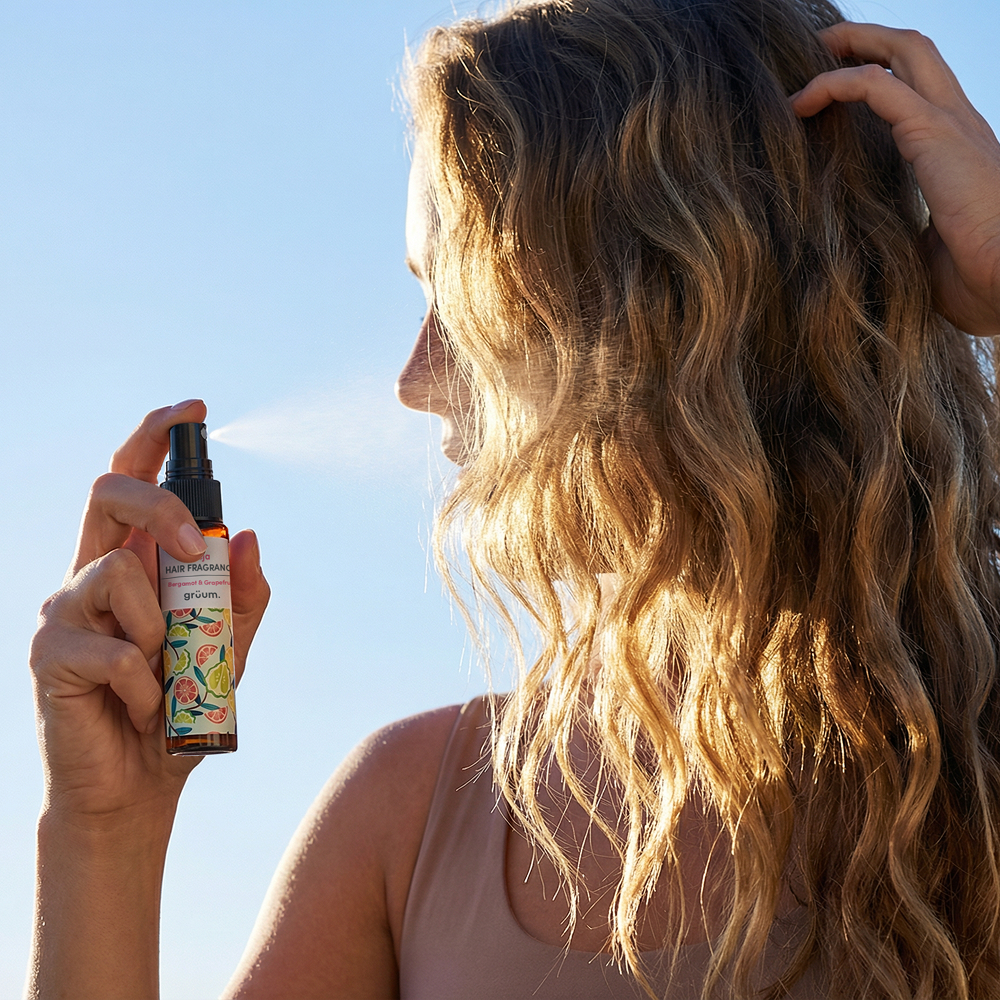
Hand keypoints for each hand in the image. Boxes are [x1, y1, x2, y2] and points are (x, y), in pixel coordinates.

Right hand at [29, 400, 269, 818]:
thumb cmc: (179, 708)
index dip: (155, 439)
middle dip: (160, 505)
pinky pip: (114, 648)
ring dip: (160, 628)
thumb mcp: (228, 648)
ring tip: (162, 675)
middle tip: (192, 547)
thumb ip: (241, 595)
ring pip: (117, 572)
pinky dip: (148, 682)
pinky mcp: (48, 655)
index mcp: (134, 563)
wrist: (139, 788)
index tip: (193, 408)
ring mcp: (63, 611)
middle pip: (108, 493)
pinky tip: (144, 708)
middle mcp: (91, 573)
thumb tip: (246, 533)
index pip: (134, 483)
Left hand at [791, 22, 999, 336]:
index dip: (881, 76)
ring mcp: (952, 123)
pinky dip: (834, 84)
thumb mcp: (928, 252)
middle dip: (868, 39)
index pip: (921, 91)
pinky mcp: (934, 133)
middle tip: (823, 45)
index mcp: (959, 150)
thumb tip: (868, 252)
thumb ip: (902, 237)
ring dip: (854, 44)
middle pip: (916, 53)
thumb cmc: (979, 281)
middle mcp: (960, 124)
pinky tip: (800, 101)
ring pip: (903, 52)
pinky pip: (875, 87)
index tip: (837, 88)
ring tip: (811, 53)